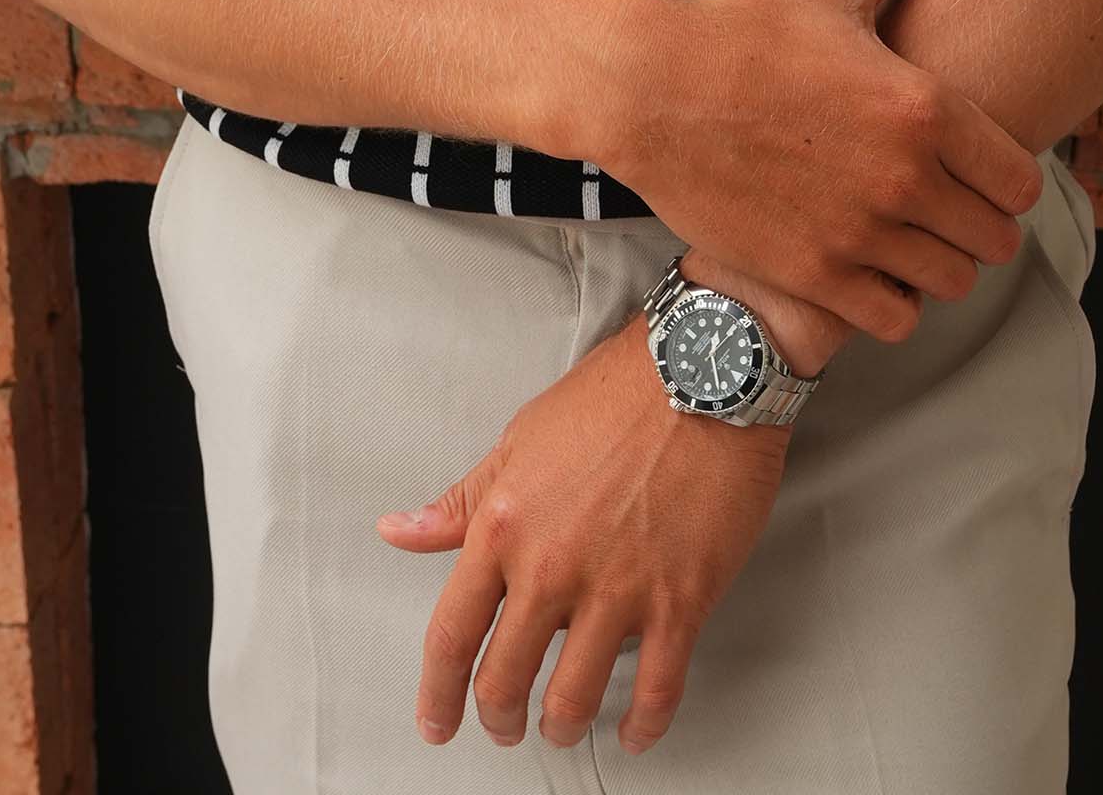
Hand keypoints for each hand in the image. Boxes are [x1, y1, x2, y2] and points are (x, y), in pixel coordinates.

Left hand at [376, 313, 788, 756]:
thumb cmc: (615, 394)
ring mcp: (617, 589)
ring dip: (560, 726)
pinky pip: (656, 689)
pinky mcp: (680, 600)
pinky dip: (642, 724)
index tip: (435, 721)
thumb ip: (462, 499)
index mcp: (504, 525)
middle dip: (496, 717)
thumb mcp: (520, 438)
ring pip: (573, 698)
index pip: (451, 633)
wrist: (702, 372)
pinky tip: (635, 731)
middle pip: (504, 677)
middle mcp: (552, 566)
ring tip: (560, 729)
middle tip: (501, 727)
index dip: (437, 692)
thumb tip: (400, 531)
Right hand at [605, 0, 1044, 343]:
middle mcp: (902, 180)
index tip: (979, 164)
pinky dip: (890, 301)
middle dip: (975, 221)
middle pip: (994, 240)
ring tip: (904, 232)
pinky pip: (892, 320)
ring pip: (949, 284)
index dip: (1008, 175)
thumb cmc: (740, 25)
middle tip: (942, 199)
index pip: (1021, 180)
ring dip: (935, 262)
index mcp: (922, 108)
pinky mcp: (810, 274)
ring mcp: (856, 235)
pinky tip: (866, 264)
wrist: (644, 85)